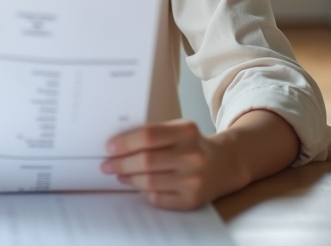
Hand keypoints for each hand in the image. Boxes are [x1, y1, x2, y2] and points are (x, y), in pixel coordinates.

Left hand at [101, 111, 298, 209]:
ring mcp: (194, 180)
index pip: (148, 136)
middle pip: (146, 161)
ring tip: (120, 174)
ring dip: (129, 178)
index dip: (125, 142)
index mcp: (187, 132)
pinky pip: (158, 198)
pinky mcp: (192, 200)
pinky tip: (136, 184)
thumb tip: (116, 146)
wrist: (224, 165)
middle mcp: (193, 156)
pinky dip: (143, 191)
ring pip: (149, 181)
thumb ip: (152, 134)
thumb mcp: (178, 130)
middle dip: (121, 163)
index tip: (109, 146)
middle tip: (106, 164)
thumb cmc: (192, 145)